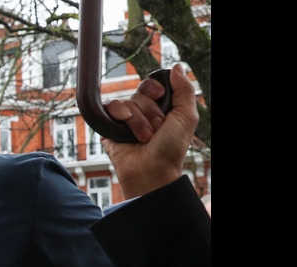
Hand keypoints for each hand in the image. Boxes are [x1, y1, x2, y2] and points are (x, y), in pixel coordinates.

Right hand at [102, 63, 198, 198]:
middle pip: (139, 92)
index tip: (161, 98)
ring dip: (137, 119)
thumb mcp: (186, 116)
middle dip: (150, 110)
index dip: (155, 89)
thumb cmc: (171, 148)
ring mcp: (125, 119)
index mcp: (160, 107)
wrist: (151, 169)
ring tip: (144, 137)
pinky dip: (119, 114)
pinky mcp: (110, 127)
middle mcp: (142, 111)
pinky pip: (109, 107)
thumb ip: (184, 89)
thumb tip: (176, 66)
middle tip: (157, 128)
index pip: (152, 85)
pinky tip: (125, 128)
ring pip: (127, 101)